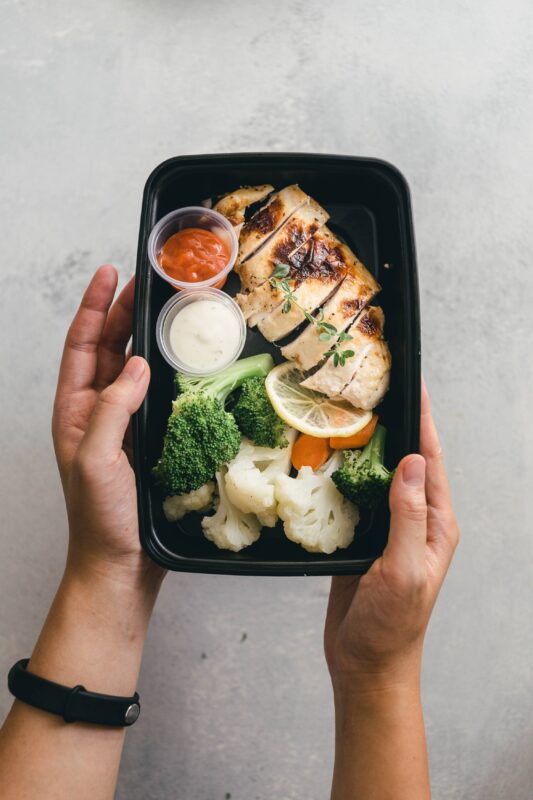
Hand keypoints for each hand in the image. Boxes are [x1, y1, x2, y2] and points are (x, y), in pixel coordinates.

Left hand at [52, 265, 164, 593]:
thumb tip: (136, 365)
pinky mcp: (146, 440)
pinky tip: (179, 361)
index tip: (109, 275)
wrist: (119, 564)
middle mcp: (96, 412)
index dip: (93, 308)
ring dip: (142, 338)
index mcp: (74, 411)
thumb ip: (112, 409)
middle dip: (120, 313)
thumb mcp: (96, 459)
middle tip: (144, 283)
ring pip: (129, 369)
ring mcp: (122, 426)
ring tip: (161, 310)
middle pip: (107, 349)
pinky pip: (153, 395)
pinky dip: (163, 371)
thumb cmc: (99, 517)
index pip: (81, 347)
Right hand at [325, 381, 458, 691]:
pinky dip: (345, 474)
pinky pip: (356, 496)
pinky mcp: (362, 537)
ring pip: (378, 475)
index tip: (413, 385)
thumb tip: (412, 462)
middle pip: (406, 461)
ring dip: (367, 446)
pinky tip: (328, 458)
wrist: (365, 663)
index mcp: (435, 524)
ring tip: (349, 413)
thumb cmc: (392, 625)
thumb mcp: (404, 569)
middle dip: (394, 425)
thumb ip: (409, 516)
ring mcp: (387, 527)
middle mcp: (415, 520)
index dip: (422, 422)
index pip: (430, 461)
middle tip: (374, 389)